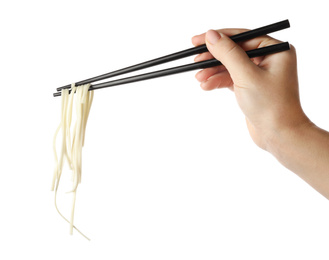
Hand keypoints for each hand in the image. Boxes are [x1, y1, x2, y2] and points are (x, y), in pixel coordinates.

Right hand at [192, 29, 309, 149]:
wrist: (279, 135)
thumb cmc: (271, 106)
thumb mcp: (246, 76)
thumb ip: (228, 54)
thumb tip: (211, 36)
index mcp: (276, 50)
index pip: (242, 37)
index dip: (218, 38)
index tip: (198, 41)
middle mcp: (269, 59)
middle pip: (234, 51)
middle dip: (214, 58)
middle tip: (195, 60)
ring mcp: (259, 74)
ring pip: (230, 66)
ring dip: (213, 72)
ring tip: (199, 78)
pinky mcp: (250, 87)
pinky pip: (230, 79)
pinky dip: (218, 82)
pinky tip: (206, 86)